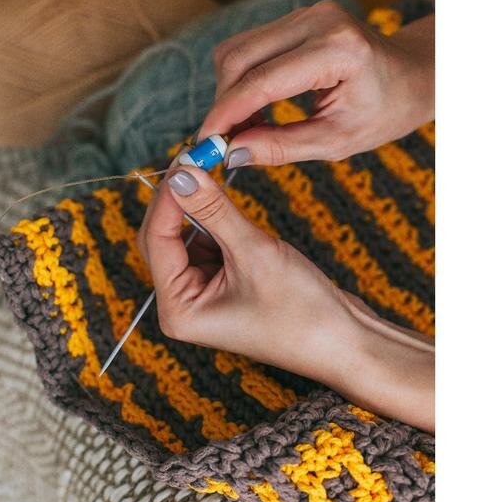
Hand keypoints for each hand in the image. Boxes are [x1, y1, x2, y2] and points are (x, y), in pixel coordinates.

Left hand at [138, 165, 434, 431]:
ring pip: (188, 237)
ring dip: (203, 209)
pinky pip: (210, 243)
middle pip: (164, 238)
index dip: (168, 197)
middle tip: (198, 159)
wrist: (345, 342)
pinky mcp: (223, 285)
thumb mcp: (254, 253)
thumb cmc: (302, 311)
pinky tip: (237, 212)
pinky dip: (219, 222)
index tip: (185, 159)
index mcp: (178, 310)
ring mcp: (203, 295)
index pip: (156, 240)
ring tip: (219, 179)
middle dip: (182, 200)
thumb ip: (213, 210)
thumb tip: (182, 174)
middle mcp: (183, 304)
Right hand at [198, 0, 433, 165]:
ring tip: (244, 128)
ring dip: (228, 91)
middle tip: (221, 143)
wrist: (413, 75)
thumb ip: (281, 147)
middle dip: (222, 104)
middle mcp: (317, 20)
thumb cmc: (385, 111)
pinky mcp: (296, 17)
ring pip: (236, 50)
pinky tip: (254, 109)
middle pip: (238, 59)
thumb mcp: (337, 141)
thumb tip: (232, 153)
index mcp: (337, 50)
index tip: (204, 143)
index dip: (226, 114)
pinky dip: (241, 80)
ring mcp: (305, 13)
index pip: (261, 81)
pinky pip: (249, 46)